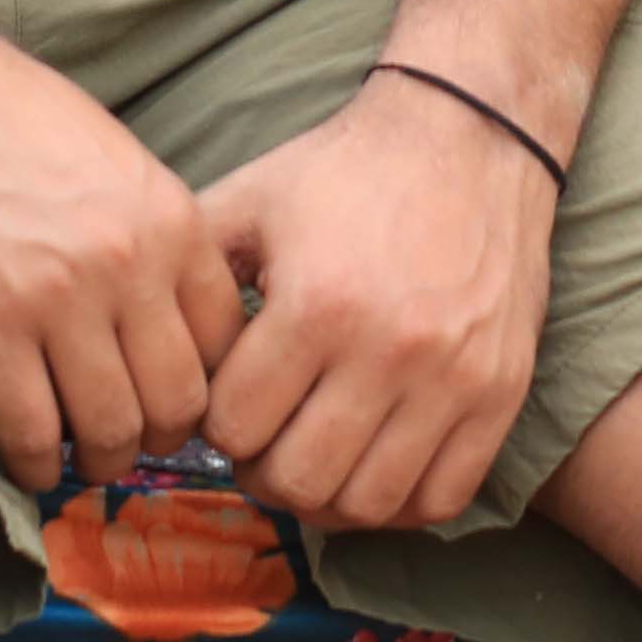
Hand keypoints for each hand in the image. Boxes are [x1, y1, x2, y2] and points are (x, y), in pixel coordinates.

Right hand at [0, 15, 246, 489]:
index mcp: (169, 216)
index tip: (172, 395)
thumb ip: (152, 234)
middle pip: (179, 400)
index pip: (226, 342)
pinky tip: (30, 457)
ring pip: (112, 429)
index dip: (206, 384)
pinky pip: (32, 431)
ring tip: (82, 453)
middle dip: (159, 436)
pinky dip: (37, 463)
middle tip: (131, 438)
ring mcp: (58, 296)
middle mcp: (127, 261)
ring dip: (101, 458)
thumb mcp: (113, 158)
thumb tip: (172, 319)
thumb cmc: (4, 112)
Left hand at [195, 72, 559, 532]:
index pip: (236, 427)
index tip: (224, 406)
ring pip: (368, 504)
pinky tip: (372, 465)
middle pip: (299, 480)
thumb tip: (142, 345)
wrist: (469, 137)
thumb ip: (192, 274)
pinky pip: (442, 498)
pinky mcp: (500, 395)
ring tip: (312, 456)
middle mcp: (388, 351)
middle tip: (262, 442)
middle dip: (262, 471)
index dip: (215, 427)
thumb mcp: (251, 201)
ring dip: (326, 497)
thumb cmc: (347, 172)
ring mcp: (453, 380)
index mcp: (316, 303)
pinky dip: (399, 504)